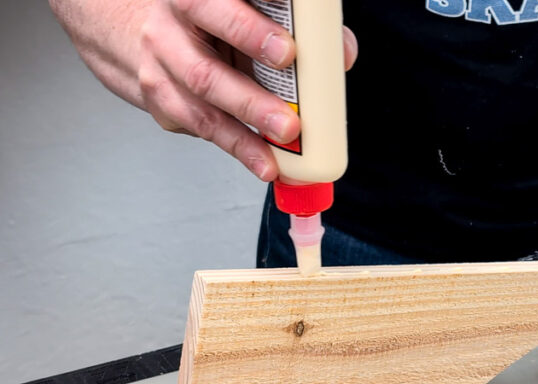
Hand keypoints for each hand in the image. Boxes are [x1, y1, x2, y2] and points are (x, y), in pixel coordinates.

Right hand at [136, 0, 357, 179]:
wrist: (144, 24)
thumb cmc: (211, 13)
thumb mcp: (246, 6)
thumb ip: (295, 22)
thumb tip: (340, 51)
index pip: (216, 7)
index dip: (251, 31)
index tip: (288, 51)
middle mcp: (170, 30)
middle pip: (204, 71)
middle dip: (252, 100)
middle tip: (290, 120)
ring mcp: (160, 67)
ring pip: (200, 108)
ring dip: (245, 135)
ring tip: (281, 149)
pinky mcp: (163, 102)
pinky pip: (201, 129)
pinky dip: (238, 148)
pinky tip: (264, 161)